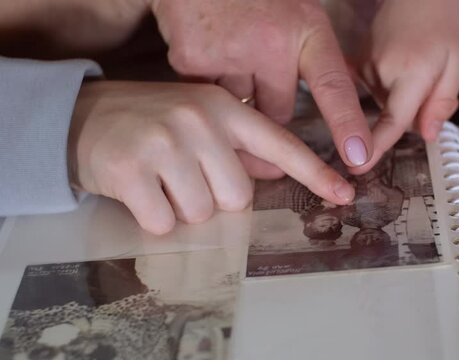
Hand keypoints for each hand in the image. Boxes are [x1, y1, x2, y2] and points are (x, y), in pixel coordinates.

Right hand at [69, 81, 354, 234]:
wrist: (84, 117)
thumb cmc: (152, 122)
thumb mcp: (200, 119)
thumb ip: (240, 145)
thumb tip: (275, 172)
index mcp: (223, 108)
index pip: (280, 144)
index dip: (314, 173)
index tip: (345, 193)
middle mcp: (198, 121)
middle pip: (237, 197)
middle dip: (215, 199)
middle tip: (186, 177)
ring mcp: (164, 143)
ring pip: (202, 214)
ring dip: (183, 209)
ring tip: (161, 181)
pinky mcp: (132, 170)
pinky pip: (165, 224)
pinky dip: (155, 218)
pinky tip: (141, 192)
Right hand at [149, 0, 372, 167]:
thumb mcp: (297, 16)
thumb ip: (309, 60)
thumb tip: (302, 121)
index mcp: (306, 30)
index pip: (333, 86)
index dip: (347, 125)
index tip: (359, 156)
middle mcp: (271, 44)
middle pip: (276, 114)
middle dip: (267, 105)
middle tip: (254, 65)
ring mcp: (230, 52)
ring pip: (238, 109)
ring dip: (233, 94)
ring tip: (226, 50)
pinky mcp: (193, 59)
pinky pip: (204, 96)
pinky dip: (204, 82)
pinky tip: (205, 50)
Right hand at [358, 0, 458, 169]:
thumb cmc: (443, 27)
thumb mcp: (457, 64)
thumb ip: (442, 103)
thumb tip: (427, 136)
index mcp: (411, 73)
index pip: (393, 120)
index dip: (377, 146)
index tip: (358, 167)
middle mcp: (382, 72)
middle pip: (394, 116)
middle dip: (414, 112)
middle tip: (432, 83)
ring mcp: (366, 67)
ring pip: (385, 104)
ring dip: (402, 98)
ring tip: (417, 68)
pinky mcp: (359, 63)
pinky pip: (374, 90)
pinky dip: (389, 89)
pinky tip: (400, 69)